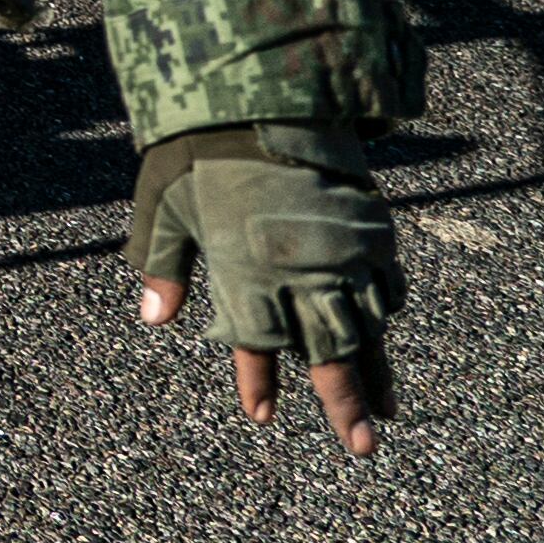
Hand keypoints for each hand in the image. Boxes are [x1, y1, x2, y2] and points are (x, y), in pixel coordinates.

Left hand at [130, 124, 400, 454]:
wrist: (264, 94)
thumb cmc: (198, 149)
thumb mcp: (162, 204)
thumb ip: (161, 262)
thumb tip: (156, 318)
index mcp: (248, 274)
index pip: (255, 346)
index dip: (257, 382)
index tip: (260, 415)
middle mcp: (303, 274)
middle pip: (332, 356)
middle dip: (346, 405)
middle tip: (360, 447)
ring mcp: (345, 254)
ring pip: (368, 329)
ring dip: (377, 370)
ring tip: (387, 411)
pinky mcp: (371, 230)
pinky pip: (385, 285)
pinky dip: (386, 313)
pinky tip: (384, 332)